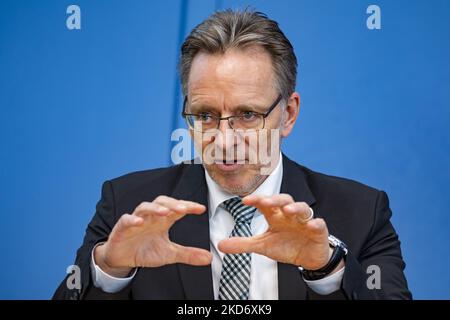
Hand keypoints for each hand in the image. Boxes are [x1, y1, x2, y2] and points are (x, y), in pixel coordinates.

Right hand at [95, 196, 211, 276]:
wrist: (122, 258)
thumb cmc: (145, 250)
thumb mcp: (169, 254)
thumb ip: (188, 254)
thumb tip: (209, 258)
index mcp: (163, 220)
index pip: (177, 209)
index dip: (189, 206)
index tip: (201, 208)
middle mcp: (151, 217)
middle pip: (162, 202)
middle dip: (173, 203)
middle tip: (184, 209)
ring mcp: (136, 220)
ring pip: (145, 207)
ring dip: (155, 208)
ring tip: (165, 212)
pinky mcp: (122, 227)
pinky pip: (126, 219)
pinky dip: (132, 219)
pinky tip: (139, 221)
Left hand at [218, 194, 331, 269]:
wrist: (308, 258)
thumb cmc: (286, 246)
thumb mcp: (262, 246)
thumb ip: (242, 244)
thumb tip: (220, 244)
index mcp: (276, 216)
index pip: (265, 203)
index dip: (256, 200)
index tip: (244, 201)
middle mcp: (290, 214)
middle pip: (284, 200)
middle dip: (275, 199)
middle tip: (265, 201)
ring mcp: (305, 221)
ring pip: (302, 208)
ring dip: (295, 208)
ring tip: (288, 210)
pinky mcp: (318, 231)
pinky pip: (318, 224)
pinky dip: (315, 223)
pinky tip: (311, 225)